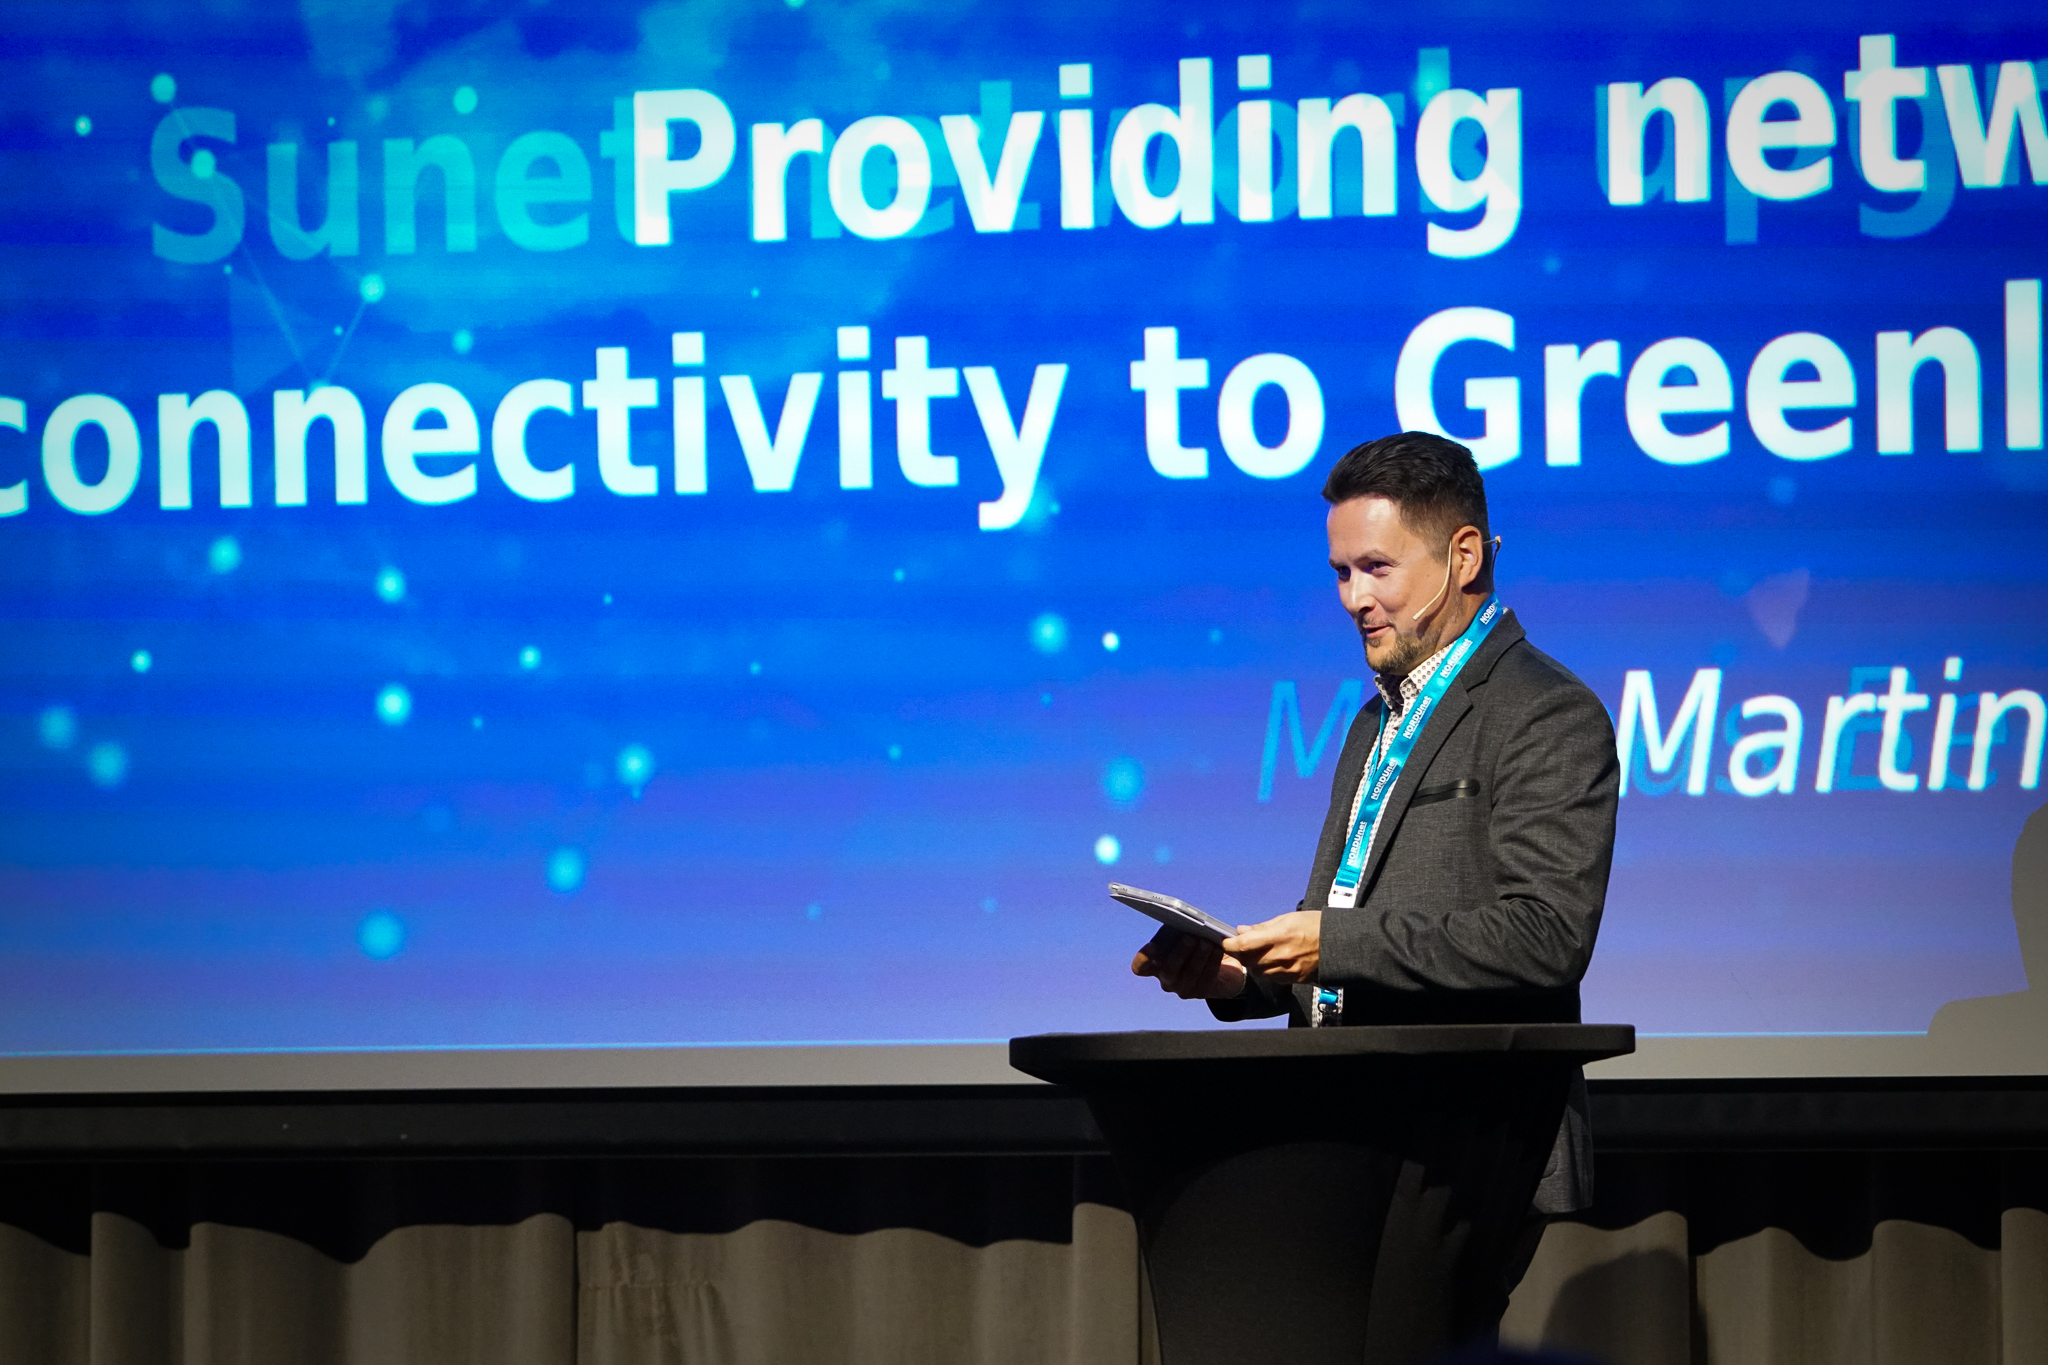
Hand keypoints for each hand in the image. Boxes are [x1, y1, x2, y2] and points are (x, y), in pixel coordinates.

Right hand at [1131, 928, 1246, 999]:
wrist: (1224, 962)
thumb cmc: (1196, 941)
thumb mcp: (1185, 933)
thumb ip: (1179, 930)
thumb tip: (1184, 926)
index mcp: (1155, 963)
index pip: (1141, 966)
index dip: (1144, 958)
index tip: (1153, 946)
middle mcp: (1166, 979)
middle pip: (1168, 969)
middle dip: (1180, 952)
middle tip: (1191, 937)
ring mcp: (1183, 988)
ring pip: (1190, 973)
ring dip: (1199, 955)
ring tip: (1207, 941)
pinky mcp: (1202, 992)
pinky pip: (1206, 977)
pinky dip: (1212, 962)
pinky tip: (1218, 949)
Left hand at [1223, 911, 1321, 982]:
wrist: (1341, 944)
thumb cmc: (1316, 926)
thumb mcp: (1288, 918)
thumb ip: (1262, 927)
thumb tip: (1243, 931)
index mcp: (1279, 937)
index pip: (1244, 945)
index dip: (1230, 944)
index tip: (1226, 942)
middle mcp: (1281, 956)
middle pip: (1247, 961)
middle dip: (1240, 953)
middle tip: (1241, 946)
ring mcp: (1287, 970)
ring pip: (1258, 972)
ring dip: (1252, 963)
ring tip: (1258, 952)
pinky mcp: (1294, 980)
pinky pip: (1271, 978)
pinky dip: (1266, 970)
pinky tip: (1271, 961)